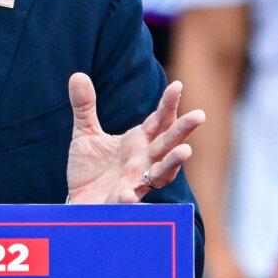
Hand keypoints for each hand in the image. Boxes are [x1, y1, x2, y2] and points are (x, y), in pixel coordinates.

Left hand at [66, 72, 204, 204]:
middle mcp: (143, 162)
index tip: (177, 85)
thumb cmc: (91, 168)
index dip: (168, 104)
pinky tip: (129, 195)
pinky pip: (127, 201)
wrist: (80, 201)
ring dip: (172, 164)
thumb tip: (77, 75)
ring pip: (160, 174)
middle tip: (199, 115)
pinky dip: (130, 198)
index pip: (158, 121)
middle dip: (183, 130)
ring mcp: (135, 182)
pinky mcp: (119, 202)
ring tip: (185, 151)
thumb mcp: (86, 134)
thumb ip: (84, 107)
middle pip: (167, 144)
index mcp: (138, 143)